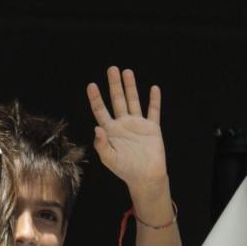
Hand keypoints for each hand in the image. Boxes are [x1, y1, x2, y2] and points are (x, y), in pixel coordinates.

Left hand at [87, 67, 167, 196]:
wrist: (146, 177)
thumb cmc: (125, 170)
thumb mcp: (109, 159)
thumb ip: (102, 144)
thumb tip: (96, 128)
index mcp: (110, 131)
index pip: (101, 110)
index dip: (96, 98)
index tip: (91, 85)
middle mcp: (123, 124)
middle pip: (117, 100)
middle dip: (114, 85)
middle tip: (112, 69)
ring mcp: (138, 125)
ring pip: (134, 101)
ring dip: (131, 87)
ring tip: (128, 72)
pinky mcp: (152, 128)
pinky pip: (153, 111)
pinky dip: (154, 100)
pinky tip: (154, 88)